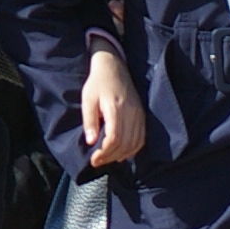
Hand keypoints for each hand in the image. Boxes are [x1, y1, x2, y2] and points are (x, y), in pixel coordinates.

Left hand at [80, 47, 146, 167]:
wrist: (114, 67)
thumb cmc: (97, 83)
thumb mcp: (88, 100)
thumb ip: (90, 121)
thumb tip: (91, 142)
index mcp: (116, 108)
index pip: (114, 138)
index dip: (104, 153)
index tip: (94, 159)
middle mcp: (131, 112)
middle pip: (125, 143)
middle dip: (110, 157)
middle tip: (98, 161)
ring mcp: (139, 114)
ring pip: (135, 143)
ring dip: (121, 155)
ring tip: (108, 158)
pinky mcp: (142, 115)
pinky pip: (141, 138)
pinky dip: (133, 149)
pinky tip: (121, 153)